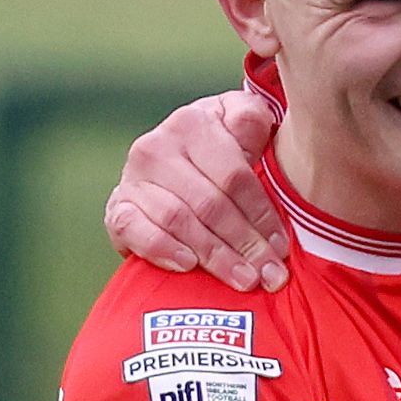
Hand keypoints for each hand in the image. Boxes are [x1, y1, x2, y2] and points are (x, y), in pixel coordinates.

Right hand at [104, 90, 289, 291]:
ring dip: (215, 255)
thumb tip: (260, 123)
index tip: (283, 247)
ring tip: (244, 279)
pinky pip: (137, 230)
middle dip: (246, 244)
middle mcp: (157, 147)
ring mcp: (133, 178)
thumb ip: (251, 121)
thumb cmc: (217, 152)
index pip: (234, 176)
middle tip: (270, 275)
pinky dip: (163, 249)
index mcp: (192, 124)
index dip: (262, 215)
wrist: (166, 169)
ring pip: (179, 220)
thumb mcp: (238, 126)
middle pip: (210, 204)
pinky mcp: (117, 208)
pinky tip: (189, 265)